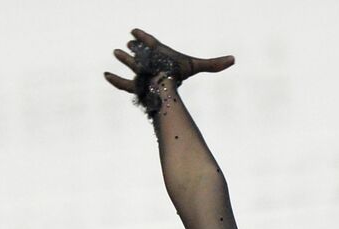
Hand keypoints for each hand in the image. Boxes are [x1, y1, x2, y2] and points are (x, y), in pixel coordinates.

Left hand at [103, 28, 233, 93]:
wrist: (161, 84)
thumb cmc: (178, 74)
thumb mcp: (196, 66)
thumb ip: (213, 65)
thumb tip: (233, 60)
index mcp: (159, 52)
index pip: (151, 41)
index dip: (143, 37)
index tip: (134, 31)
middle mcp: (147, 60)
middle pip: (140, 52)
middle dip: (134, 48)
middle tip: (127, 44)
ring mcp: (139, 73)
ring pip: (131, 64)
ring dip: (123, 58)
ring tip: (116, 52)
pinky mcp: (134, 86)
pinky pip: (122, 83)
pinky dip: (114, 80)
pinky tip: (105, 75)